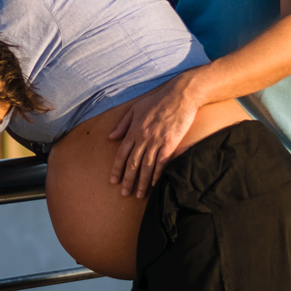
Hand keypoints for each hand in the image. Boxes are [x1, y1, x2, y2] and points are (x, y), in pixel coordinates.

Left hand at [109, 72, 200, 198]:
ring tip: (139, 194)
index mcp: (133, 130)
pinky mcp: (170, 143)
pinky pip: (162, 162)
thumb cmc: (157, 101)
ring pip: (146, 166)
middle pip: (133, 163)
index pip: (122, 154)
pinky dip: (157, 174)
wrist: (180, 96)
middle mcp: (143, 138)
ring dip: (142, 182)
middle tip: (124, 193)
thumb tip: (111, 137)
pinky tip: (154, 184)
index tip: (114, 181)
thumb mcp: (135, 109)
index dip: (117, 169)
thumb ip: (123, 124)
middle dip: (128, 180)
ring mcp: (157, 141)